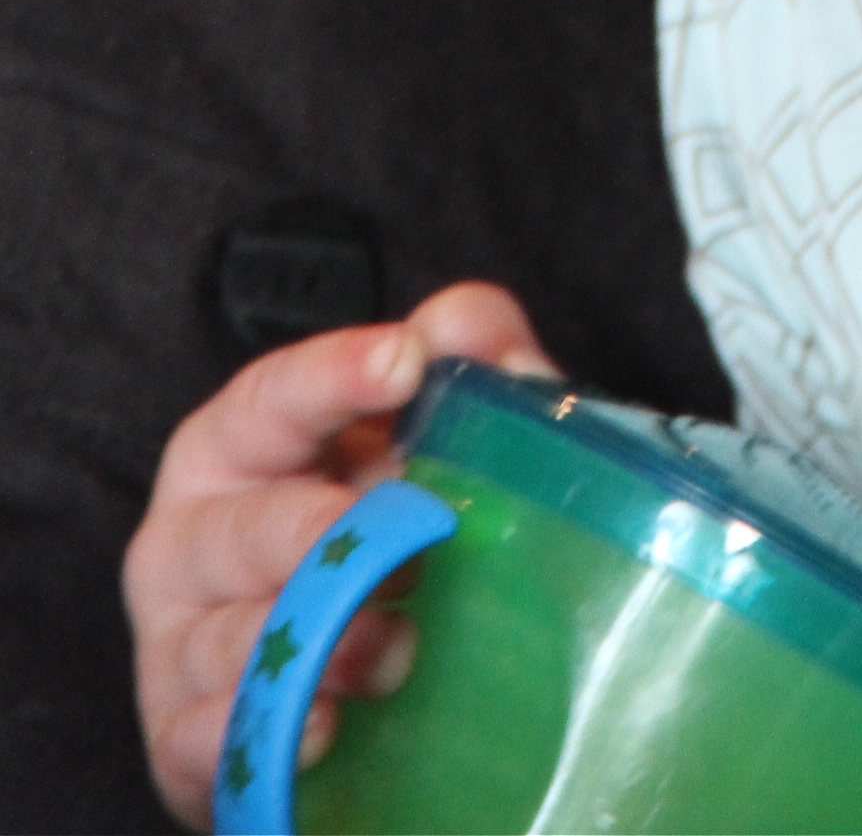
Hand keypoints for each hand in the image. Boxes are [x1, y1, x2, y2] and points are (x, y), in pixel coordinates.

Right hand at [124, 281, 551, 826]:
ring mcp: (178, 645)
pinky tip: (326, 722)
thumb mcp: (443, 437)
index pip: (270, 399)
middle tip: (412, 543)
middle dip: (322, 536)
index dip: (332, 377)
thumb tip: (462, 329)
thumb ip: (470, 366)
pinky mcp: (183, 746)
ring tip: (401, 646)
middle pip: (238, 528)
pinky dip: (261, 730)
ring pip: (225, 638)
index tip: (404, 362)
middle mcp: (187, 539)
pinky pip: (202, 741)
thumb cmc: (389, 531)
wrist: (366, 689)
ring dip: (315, 641)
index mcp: (237, 446)